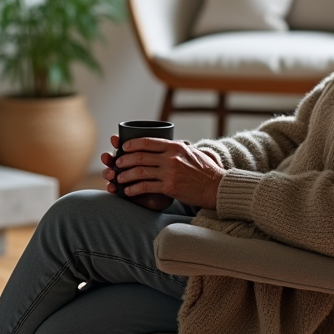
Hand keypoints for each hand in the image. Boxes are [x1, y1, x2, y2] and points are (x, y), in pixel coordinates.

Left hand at [100, 135, 224, 209]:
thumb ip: (177, 148)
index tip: (123, 147)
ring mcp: (169, 173)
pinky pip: (146, 186)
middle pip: (140, 157)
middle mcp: (171, 158)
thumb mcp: (192, 152)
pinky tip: (128, 191)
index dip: (132, 144)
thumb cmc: (205, 170)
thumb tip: (166, 144)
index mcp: (175, 147)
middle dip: (125, 160)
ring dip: (126, 175)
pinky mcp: (169, 187)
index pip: (147, 142)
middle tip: (117, 163)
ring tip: (119, 178)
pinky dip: (134, 189)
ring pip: (140, 172)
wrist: (216, 187)